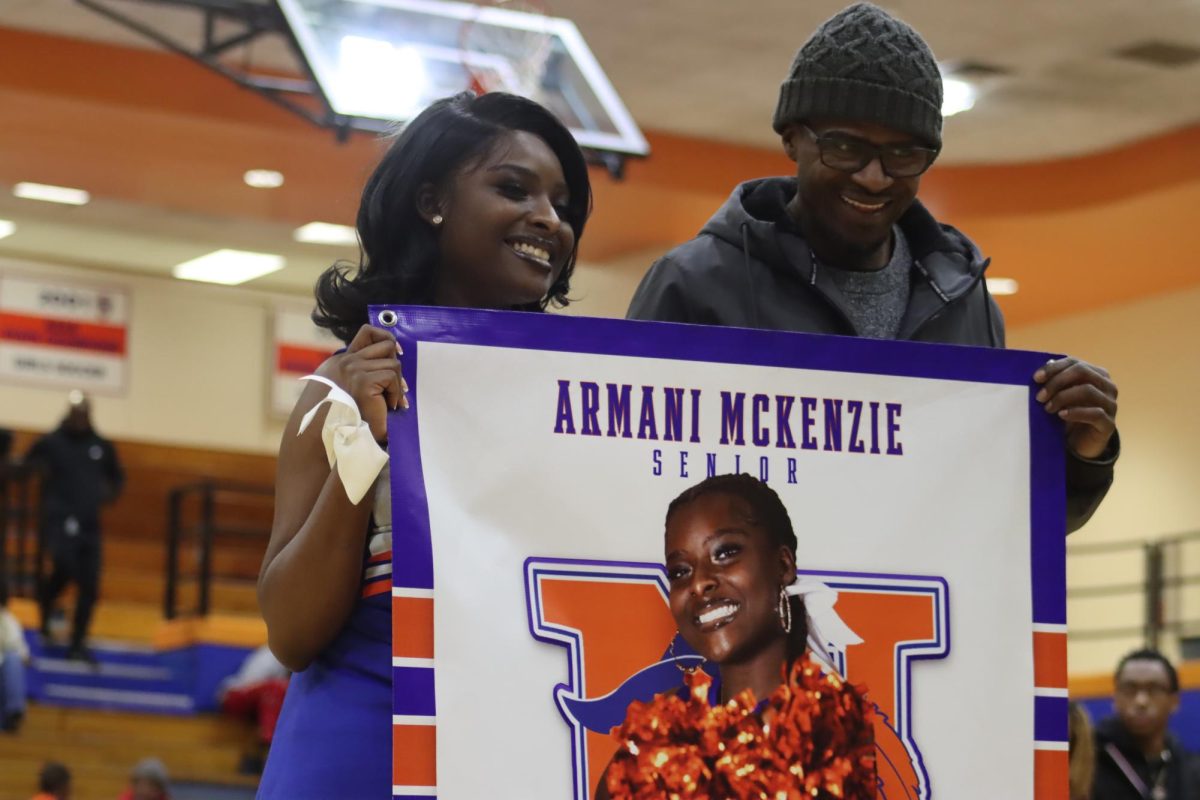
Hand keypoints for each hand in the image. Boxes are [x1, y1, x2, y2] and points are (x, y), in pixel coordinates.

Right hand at [321, 324, 406, 440]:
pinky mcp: (363, 380)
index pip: (367, 333)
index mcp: (344, 360)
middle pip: (387, 345)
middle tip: (397, 390)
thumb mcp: (360, 386)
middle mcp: (347, 361)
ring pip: (393, 364)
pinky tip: (388, 406)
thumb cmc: (355, 416)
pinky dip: (395, 393)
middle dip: (397, 367)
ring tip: (390, 402)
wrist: (345, 436)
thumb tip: (394, 353)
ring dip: (396, 385)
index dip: (386, 336)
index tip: (399, 351)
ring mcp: (354, 369)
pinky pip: (391, 377)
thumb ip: (369, 369)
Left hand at [1034, 357, 1116, 459]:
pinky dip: (1075, 412)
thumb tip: (1044, 369)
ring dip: (1063, 397)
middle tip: (1039, 396)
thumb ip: (1055, 382)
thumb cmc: (1069, 415)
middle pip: (1082, 372)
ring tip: (1047, 408)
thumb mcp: (1060, 396)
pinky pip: (1095, 413)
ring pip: (1088, 390)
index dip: (1055, 368)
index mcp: (1096, 374)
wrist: (1080, 444)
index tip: (1036, 378)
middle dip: (1057, 381)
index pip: (1075, 363)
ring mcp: (1111, 404)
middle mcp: (1107, 386)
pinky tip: (1061, 415)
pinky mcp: (1109, 423)